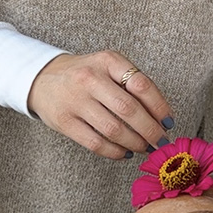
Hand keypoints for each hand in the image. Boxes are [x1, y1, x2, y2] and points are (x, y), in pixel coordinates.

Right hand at [27, 51, 173, 158]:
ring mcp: (75, 100)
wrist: (43, 78)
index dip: (160, 107)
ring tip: (144, 147)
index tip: (169, 122)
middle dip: (150, 130)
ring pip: (113, 129)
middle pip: (129, 109)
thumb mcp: (109, 67)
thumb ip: (133, 85)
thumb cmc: (87, 75)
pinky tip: (125, 152)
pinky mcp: (64, 121)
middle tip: (161, 141)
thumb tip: (162, 118)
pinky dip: (115, 152)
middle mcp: (91, 78)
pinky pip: (96, 143)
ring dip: (135, 143)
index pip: (141, 85)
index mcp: (108, 61)